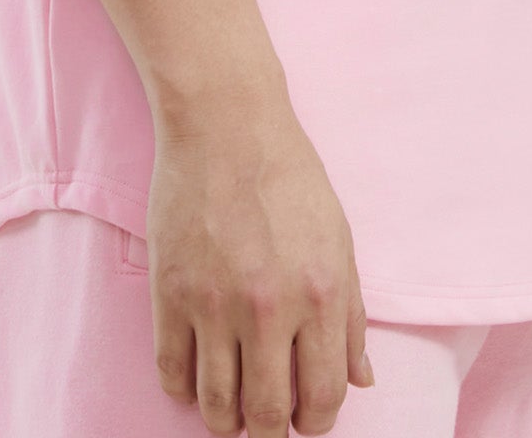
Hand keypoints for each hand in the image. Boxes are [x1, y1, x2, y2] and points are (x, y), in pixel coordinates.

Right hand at [146, 87, 374, 435]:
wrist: (225, 124)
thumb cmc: (288, 176)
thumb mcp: (338, 239)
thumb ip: (351, 315)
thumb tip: (361, 379)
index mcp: (321, 295)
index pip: (323, 397)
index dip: (317, 423)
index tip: (307, 421)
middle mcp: (269, 308)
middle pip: (268, 415)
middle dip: (271, 432)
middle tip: (268, 424)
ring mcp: (214, 303)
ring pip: (217, 406)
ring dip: (227, 421)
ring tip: (233, 412)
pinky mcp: (169, 292)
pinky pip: (172, 372)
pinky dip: (185, 391)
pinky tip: (197, 382)